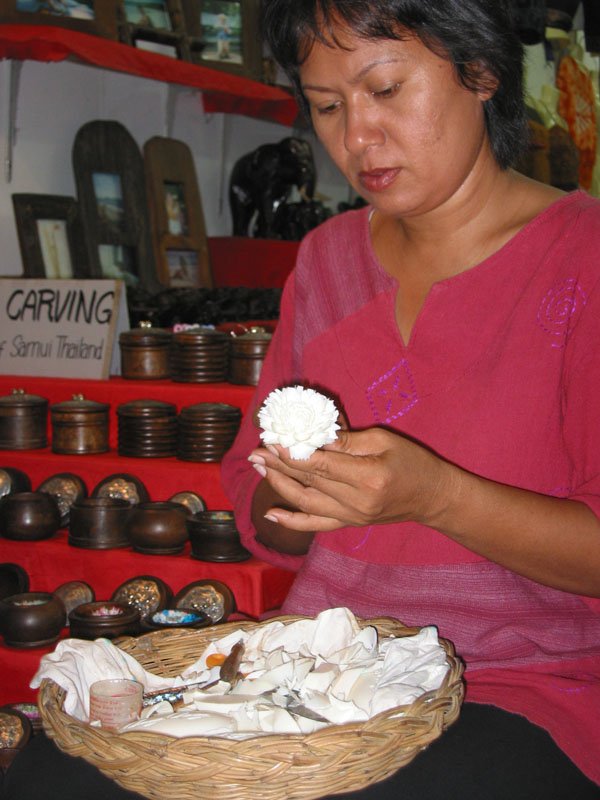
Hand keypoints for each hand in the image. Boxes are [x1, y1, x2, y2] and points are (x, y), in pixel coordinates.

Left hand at [248, 426, 451, 531]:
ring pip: (305, 502)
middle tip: (256, 450)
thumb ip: (348, 441)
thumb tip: (314, 436)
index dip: (292, 454)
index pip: (321, 465)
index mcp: (367, 477)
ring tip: (258, 467)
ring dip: (278, 485)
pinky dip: (291, 521)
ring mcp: (351, 516)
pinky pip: (315, 524)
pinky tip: (270, 514)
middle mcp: (356, 501)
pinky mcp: (348, 523)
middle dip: (279, 464)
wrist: (432, 497)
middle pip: (308, 482)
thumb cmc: (412, 462)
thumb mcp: (384, 440)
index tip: (271, 442)